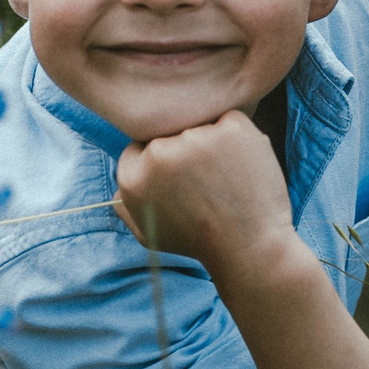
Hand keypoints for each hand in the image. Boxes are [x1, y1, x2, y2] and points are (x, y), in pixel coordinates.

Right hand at [114, 111, 295, 276]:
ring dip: (213, 143)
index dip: (162, 160)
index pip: (140, 148)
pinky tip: (243, 165)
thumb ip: (127, 207)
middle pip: (170, 135)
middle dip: (187, 151)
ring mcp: (195, 139)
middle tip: (207, 180)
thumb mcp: (149, 234)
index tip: (179, 174)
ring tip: (226, 177)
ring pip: (201, 126)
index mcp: (132, 177)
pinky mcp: (230, 129)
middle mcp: (159, 154)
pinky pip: (230, 120)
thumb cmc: (199, 243)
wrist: (249, 248)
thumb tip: (119, 186)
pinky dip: (239, 137)